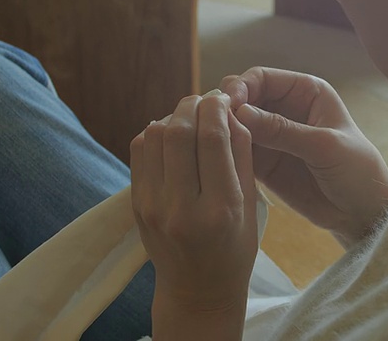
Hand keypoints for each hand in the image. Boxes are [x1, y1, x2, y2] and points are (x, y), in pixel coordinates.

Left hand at [130, 93, 257, 310]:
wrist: (196, 290)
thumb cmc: (234, 250)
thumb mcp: (251, 206)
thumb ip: (242, 155)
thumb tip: (228, 111)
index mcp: (220, 209)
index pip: (213, 138)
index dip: (216, 107)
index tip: (222, 98)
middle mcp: (181, 207)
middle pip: (179, 131)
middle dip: (193, 105)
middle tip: (205, 102)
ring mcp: (151, 206)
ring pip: (154, 135)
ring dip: (173, 117)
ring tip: (190, 118)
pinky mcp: (135, 203)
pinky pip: (140, 150)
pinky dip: (156, 133)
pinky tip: (172, 137)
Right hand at [221, 67, 387, 246]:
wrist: (362, 212)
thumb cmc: (356, 170)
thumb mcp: (323, 146)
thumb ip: (282, 130)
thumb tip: (239, 113)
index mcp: (304, 92)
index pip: (262, 78)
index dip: (241, 86)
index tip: (227, 103)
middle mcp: (284, 109)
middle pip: (243, 98)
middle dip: (226, 107)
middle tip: (211, 123)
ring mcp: (271, 136)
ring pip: (235, 124)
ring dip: (221, 130)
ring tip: (207, 142)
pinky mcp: (263, 162)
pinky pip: (237, 150)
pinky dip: (225, 152)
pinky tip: (215, 158)